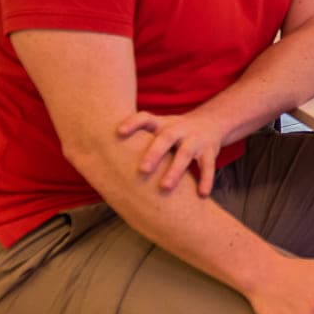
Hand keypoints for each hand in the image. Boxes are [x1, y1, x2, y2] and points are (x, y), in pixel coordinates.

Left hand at [117, 108, 232, 196]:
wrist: (211, 123)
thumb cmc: (175, 132)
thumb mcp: (160, 129)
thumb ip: (139, 140)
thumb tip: (101, 156)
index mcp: (162, 123)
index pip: (145, 118)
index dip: (132, 123)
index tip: (118, 133)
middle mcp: (179, 128)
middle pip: (166, 137)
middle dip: (154, 153)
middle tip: (142, 170)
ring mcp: (195, 139)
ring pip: (186, 153)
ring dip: (175, 170)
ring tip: (165, 187)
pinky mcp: (210, 150)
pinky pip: (208, 165)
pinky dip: (206, 180)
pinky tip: (201, 195)